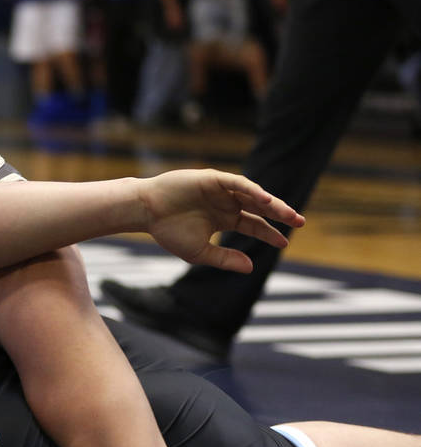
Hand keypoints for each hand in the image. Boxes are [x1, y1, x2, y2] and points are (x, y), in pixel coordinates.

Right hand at [139, 169, 304, 273]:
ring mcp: (220, 190)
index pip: (253, 225)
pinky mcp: (213, 179)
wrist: (146, 212)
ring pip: (253, 195)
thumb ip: (225, 259)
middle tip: (300, 222)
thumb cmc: (168, 232)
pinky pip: (238, 183)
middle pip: (259, 208)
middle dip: (280, 214)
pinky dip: (252, 190)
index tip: (284, 243)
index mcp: (223, 219)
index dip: (269, 233)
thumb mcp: (201, 252)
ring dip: (271, 203)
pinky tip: (265, 201)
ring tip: (288, 214)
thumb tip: (251, 268)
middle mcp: (225, 203)